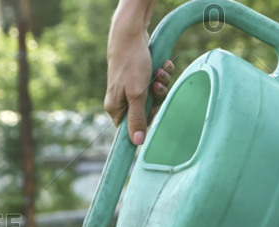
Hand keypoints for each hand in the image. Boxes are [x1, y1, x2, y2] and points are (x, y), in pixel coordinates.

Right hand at [105, 21, 174, 145]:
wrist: (131, 32)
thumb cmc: (131, 63)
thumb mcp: (136, 93)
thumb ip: (137, 118)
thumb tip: (137, 143)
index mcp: (115, 107)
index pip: (131, 128)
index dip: (146, 123)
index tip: (154, 111)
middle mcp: (122, 98)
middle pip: (146, 112)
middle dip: (157, 98)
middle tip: (157, 86)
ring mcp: (131, 86)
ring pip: (153, 96)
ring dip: (162, 84)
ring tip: (160, 71)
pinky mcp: (140, 75)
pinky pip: (156, 82)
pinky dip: (162, 74)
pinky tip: (163, 64)